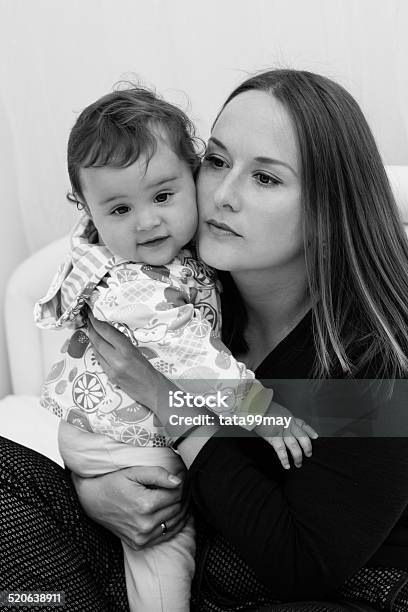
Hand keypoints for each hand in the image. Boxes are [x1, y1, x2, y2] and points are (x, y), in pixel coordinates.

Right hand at [72, 465, 188, 549]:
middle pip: (177, 509)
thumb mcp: (134, 472)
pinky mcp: (140, 544)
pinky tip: (175, 513)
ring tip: (181, 498)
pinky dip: (174, 524)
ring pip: (175, 523)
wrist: (92, 500)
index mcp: (145, 504)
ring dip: (182, 510)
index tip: (183, 477)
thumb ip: (158, 474)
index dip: (182, 484)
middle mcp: (145, 524)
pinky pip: (166, 536)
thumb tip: (178, 482)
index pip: (176, 495)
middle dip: (183, 496)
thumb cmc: (113, 483)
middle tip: (183, 486)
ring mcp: (142, 537)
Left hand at [86, 311, 170, 411]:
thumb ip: (124, 342)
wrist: (153, 391)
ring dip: (92, 338)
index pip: (107, 332)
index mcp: (127, 351)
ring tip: (90, 329)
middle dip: (91, 328)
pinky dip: (96, 350)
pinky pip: (99, 360)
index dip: (97, 322)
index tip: (92, 313)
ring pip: (96, 350)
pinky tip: (96, 345)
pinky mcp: (109, 376)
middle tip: (88, 318)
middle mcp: (117, 360)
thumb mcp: (139, 351)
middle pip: (98, 340)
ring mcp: (111, 369)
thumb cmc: (151, 370)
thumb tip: (110, 331)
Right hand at [254, 402, 317, 469]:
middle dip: (307, 448)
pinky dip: (284, 459)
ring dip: (298, 456)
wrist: (256, 406)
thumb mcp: (275, 410)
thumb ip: (281, 418)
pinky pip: (281, 451)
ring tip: (299, 464)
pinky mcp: (274, 437)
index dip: (310, 431)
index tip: (315, 437)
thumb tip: (279, 423)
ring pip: (294, 446)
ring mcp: (282, 431)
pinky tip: (287, 465)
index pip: (303, 425)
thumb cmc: (262, 407)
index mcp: (289, 417)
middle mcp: (289, 424)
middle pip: (303, 437)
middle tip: (309, 454)